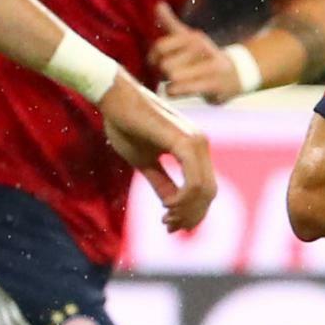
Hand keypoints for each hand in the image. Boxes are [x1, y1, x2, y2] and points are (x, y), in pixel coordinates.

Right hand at [97, 74, 215, 229]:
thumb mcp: (144, 162)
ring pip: (204, 190)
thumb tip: (171, 206)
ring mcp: (195, 142)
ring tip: (166, 219)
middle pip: (208, 192)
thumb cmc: (126, 124)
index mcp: (193, 147)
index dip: (191, 211)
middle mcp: (200, 143)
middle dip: (191, 216)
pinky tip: (167, 206)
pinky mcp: (185, 142)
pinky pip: (194, 181)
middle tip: (168, 227)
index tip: (170, 225)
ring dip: (187, 211)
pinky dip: (183, 199)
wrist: (115, 97)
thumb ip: (161, 183)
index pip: (204, 187)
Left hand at [149, 3, 242, 102]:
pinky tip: (179, 90)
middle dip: (161, 73)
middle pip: (164, 64)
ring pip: (172, 76)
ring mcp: (208, 66)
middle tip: (168, 75)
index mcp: (192, 37)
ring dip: (168, 84)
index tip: (157, 62)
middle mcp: (201, 48)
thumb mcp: (189, 38)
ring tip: (175, 83)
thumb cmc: (204, 56)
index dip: (153, 57)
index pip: (160, 47)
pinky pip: (181, 89)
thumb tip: (158, 5)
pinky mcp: (212, 84)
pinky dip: (174, 92)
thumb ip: (171, 23)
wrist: (235, 74)